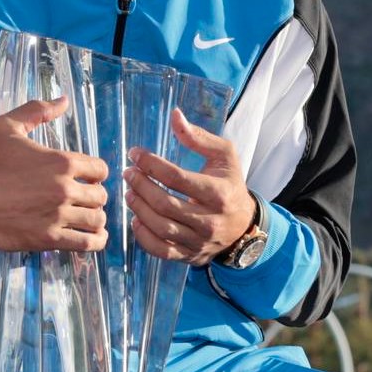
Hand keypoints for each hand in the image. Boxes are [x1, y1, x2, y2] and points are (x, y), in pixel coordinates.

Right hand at [0, 97, 109, 252]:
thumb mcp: (8, 126)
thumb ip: (38, 110)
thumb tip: (63, 100)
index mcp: (61, 162)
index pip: (100, 169)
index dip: (95, 173)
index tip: (86, 178)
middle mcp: (64, 189)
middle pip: (101, 195)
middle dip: (94, 196)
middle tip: (83, 198)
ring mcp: (57, 215)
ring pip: (97, 219)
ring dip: (95, 218)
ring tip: (86, 217)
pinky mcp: (48, 238)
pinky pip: (87, 243)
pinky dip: (95, 241)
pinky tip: (92, 237)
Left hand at [122, 108, 256, 264]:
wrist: (243, 225)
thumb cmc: (230, 185)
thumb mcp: (224, 156)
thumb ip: (198, 137)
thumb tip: (175, 115)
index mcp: (219, 193)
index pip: (176, 178)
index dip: (151, 164)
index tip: (135, 154)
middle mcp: (210, 220)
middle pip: (164, 203)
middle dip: (140, 185)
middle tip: (128, 173)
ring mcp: (199, 241)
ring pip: (160, 227)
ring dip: (138, 208)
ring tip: (129, 192)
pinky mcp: (189, 255)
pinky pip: (160, 250)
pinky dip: (143, 236)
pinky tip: (136, 219)